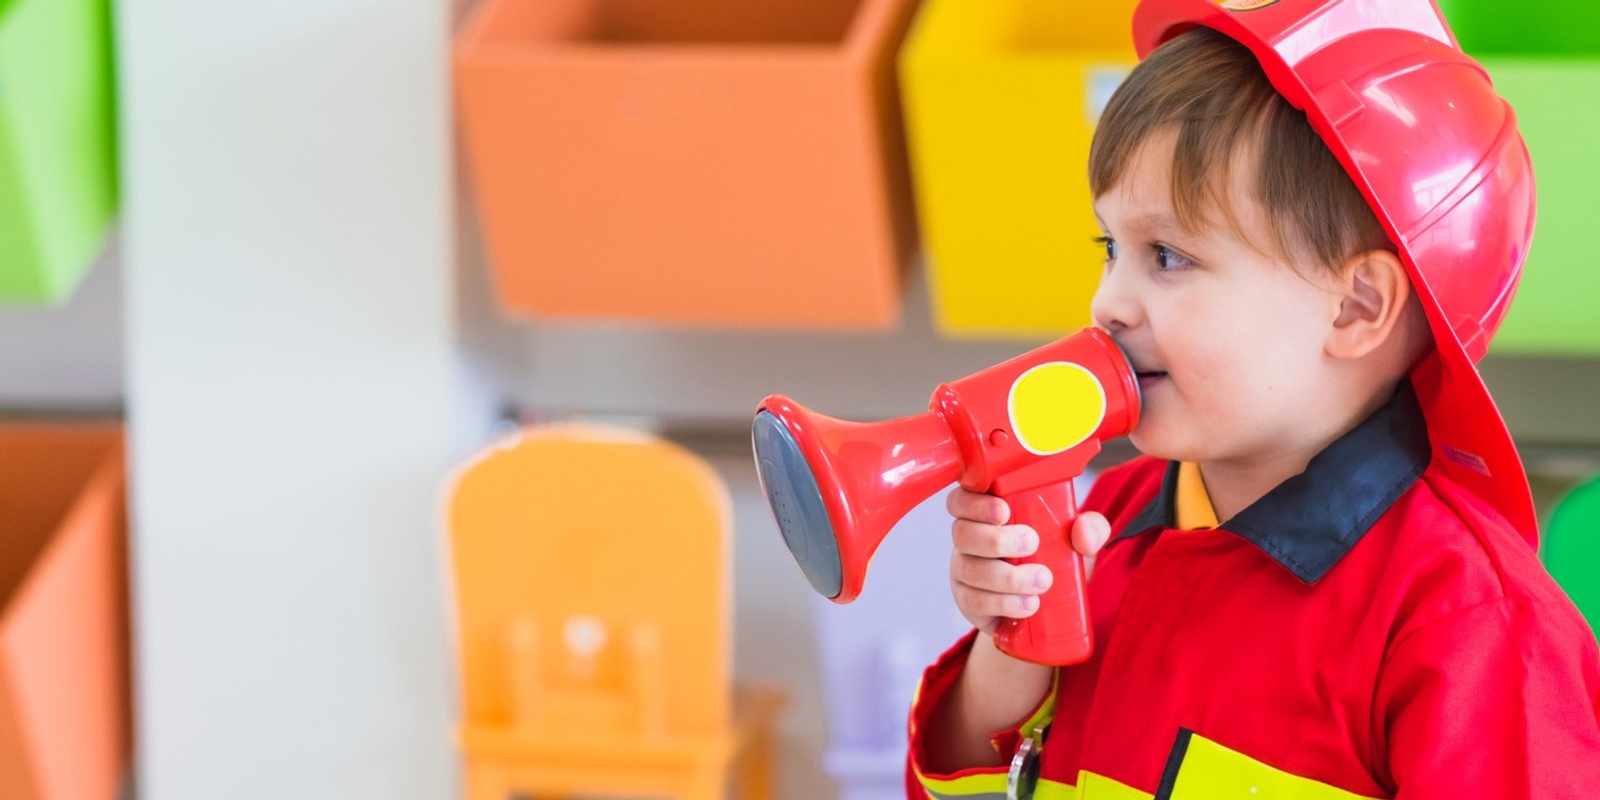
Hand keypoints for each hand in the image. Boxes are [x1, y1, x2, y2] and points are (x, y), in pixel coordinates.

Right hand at [946, 486, 1112, 635]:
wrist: (1048, 607)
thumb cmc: (1052, 559)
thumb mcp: (1075, 541)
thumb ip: (1089, 528)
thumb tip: (1083, 531)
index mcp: (986, 513)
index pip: (962, 499)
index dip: (975, 503)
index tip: (1004, 511)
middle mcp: (968, 539)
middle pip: (962, 533)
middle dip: (997, 539)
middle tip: (1032, 544)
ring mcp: (964, 571)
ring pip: (970, 569)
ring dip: (1008, 576)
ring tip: (1042, 581)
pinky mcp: (968, 602)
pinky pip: (975, 601)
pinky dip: (1005, 603)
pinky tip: (1028, 604)